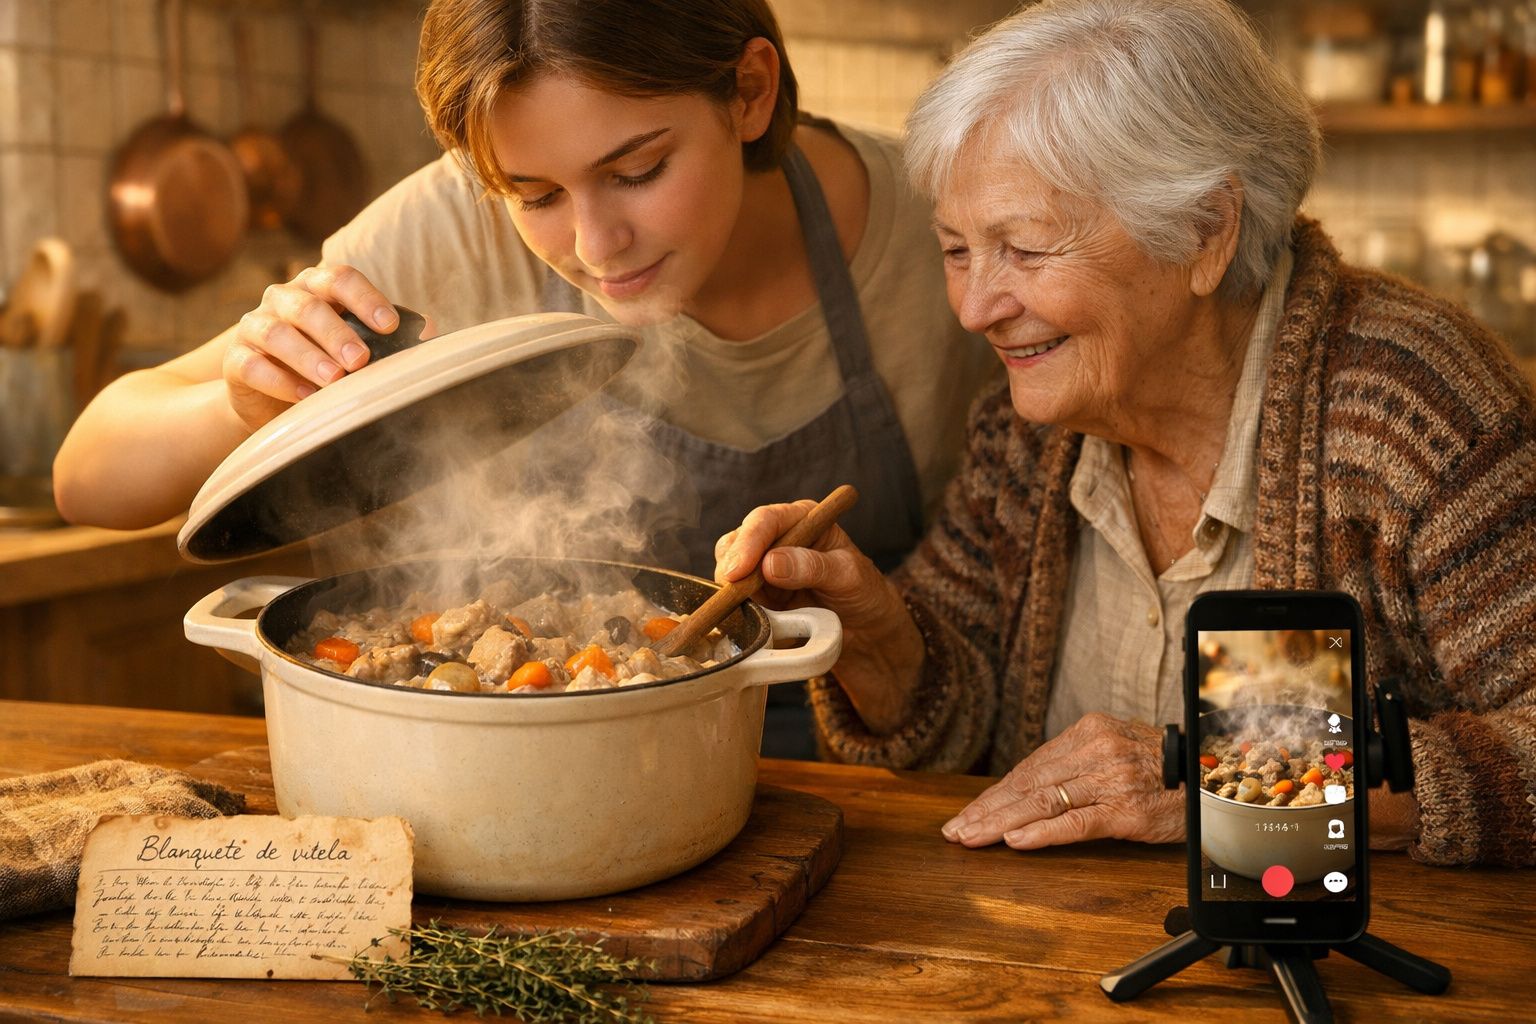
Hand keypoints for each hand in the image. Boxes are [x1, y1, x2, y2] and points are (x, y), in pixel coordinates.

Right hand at [222, 265, 400, 429]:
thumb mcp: (359, 348)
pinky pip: (251, 365)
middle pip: (308, 306)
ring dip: (308, 357)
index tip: (390, 326)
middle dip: (337, 333)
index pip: (340, 278)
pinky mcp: (235, 360)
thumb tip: (430, 328)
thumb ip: (391, 337)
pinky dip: (280, 381)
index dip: (366, 298)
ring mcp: (254, 326)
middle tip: (360, 360)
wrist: (274, 400)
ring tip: (334, 380)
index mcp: (318, 287)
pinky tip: (306, 397)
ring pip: (277, 333)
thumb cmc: (329, 363)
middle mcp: (283, 299)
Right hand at [713, 499, 923, 732]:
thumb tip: (771, 563)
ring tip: (746, 607)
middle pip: (737, 542)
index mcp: (802, 519)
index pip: (766, 520)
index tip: (739, 570)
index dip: (749, 542)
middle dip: (731, 566)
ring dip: (731, 589)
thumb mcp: (848, 576)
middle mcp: (778, 538)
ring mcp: (763, 567)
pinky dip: (733, 606)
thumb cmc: (864, 593)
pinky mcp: (757, 595)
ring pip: (728, 569)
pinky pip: (734, 598)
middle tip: (733, 591)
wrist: (865, 630)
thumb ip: (814, 567)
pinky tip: (743, 617)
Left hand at [942, 712, 1184, 849]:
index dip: (995, 793)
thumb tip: (1028, 790)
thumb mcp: (1116, 751)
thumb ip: (1076, 765)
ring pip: (1043, 801)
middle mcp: (1095, 750)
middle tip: (956, 829)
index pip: (1030, 767)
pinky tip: (1014, 841)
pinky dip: (1041, 832)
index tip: (968, 812)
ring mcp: (1110, 779)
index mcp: (1088, 732)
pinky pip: (1075, 822)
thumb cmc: (1163, 769)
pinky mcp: (1125, 809)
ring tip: (972, 837)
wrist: (1213, 776)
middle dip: (987, 809)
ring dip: (1001, 823)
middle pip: (1028, 783)